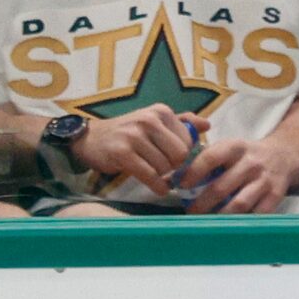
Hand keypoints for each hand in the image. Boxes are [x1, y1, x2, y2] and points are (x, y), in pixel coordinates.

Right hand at [73, 107, 201, 196]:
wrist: (90, 139)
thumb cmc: (128, 133)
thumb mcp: (154, 122)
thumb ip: (181, 123)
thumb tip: (207, 125)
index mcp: (160, 112)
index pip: (189, 141)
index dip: (184, 156)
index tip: (173, 160)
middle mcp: (148, 120)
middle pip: (180, 155)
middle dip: (175, 167)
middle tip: (165, 170)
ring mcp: (134, 135)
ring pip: (165, 167)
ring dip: (163, 177)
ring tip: (154, 173)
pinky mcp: (122, 153)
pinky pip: (151, 176)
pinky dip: (158, 186)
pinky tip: (157, 187)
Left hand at [179, 134, 298, 213]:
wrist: (284, 155)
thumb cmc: (246, 155)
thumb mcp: (229, 148)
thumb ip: (204, 159)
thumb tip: (171, 178)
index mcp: (234, 147)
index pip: (210, 158)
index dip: (193, 173)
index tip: (180, 186)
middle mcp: (250, 163)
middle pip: (221, 187)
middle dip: (202, 203)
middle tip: (190, 212)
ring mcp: (264, 180)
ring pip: (239, 204)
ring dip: (220, 216)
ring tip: (207, 222)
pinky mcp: (276, 195)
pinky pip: (257, 214)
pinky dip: (242, 222)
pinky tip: (230, 225)